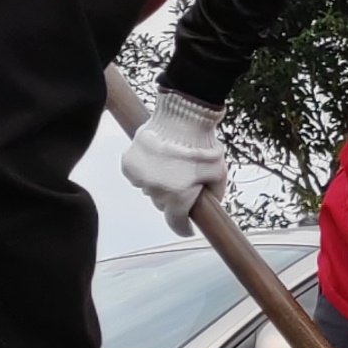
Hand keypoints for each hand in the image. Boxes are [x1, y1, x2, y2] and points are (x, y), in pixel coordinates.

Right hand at [121, 88, 232, 235]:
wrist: (182, 118)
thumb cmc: (202, 145)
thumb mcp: (219, 173)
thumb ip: (215, 194)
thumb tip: (210, 206)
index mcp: (178, 198)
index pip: (177, 223)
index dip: (183, 228)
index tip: (187, 229)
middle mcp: (156, 192)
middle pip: (163, 203)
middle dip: (173, 197)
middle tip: (183, 181)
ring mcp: (140, 179)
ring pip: (149, 188)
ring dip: (159, 182)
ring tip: (170, 165)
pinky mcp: (129, 165)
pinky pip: (137, 175)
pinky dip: (145, 170)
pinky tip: (157, 158)